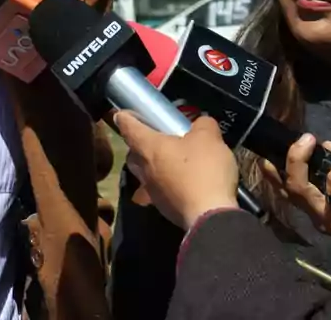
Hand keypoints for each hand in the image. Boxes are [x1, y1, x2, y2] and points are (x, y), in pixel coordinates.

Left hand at [115, 112, 239, 229]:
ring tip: (168, 162)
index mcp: (149, 147)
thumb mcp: (209, 138)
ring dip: (151, 167)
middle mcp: (144, 169)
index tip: (121, 115)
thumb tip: (201, 124)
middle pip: (133, 154)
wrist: (209, 217)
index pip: (128, 128)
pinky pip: (157, 192)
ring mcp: (151, 191)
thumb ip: (202, 125)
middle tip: (155, 140)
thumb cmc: (203, 171)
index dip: (125, 118)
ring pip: (143, 174)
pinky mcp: (162, 208)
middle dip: (139, 145)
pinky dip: (164, 186)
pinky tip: (179, 185)